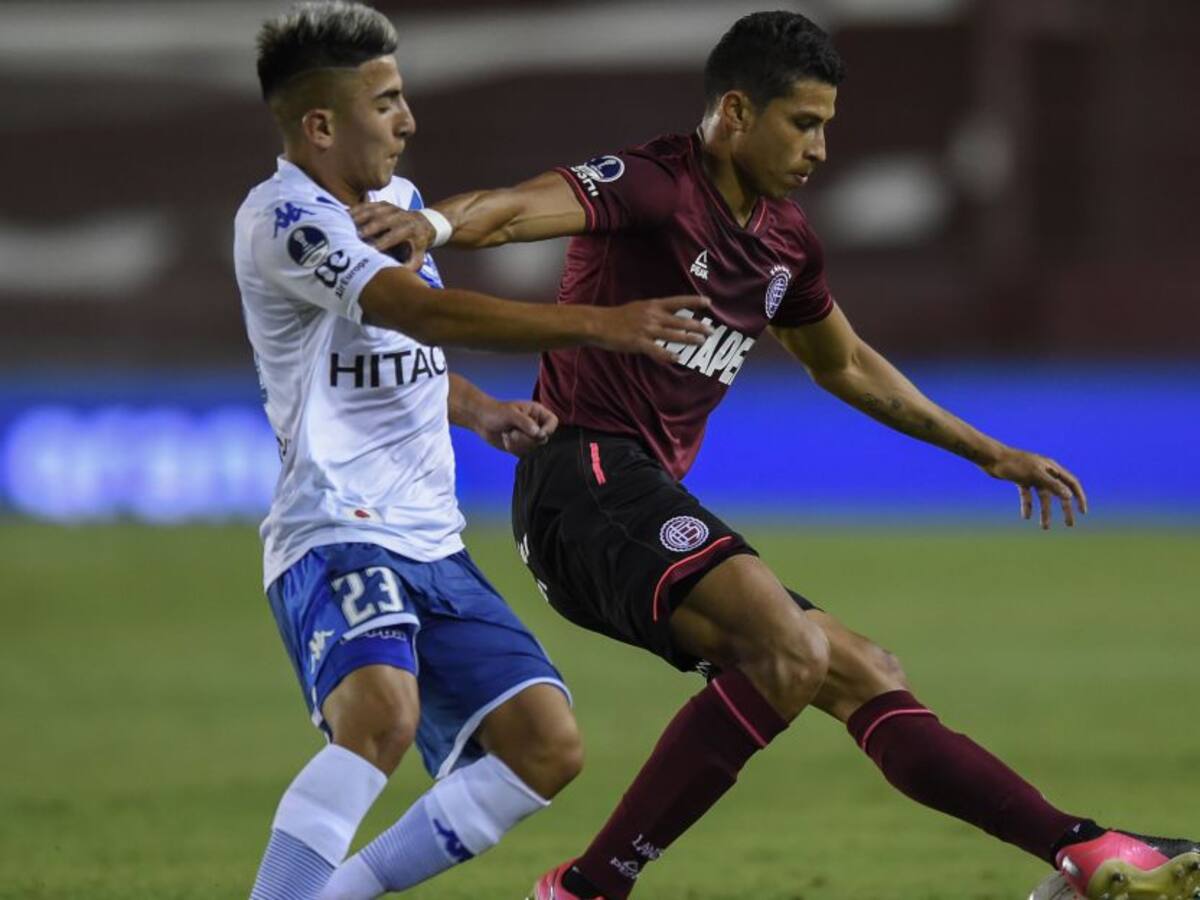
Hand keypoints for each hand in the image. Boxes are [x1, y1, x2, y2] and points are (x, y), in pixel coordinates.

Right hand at [351, 201, 432, 270]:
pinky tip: (345, 217)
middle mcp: (401, 216)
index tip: (370, 251)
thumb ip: (410, 266)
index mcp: (410, 229)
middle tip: (355, 237)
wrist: (422, 224)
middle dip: (368, 228)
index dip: (381, 243)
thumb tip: (398, 275)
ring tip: (345, 226)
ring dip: (359, 218)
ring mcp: (391, 208)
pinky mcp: (383, 204)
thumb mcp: (418, 256)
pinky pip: (368, 205)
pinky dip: (356, 211)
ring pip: (373, 211)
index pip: (394, 236)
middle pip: (382, 221)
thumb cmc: (416, 245)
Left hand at [476, 399, 558, 456]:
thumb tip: (539, 434)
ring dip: (518, 444)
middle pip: (543, 438)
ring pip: (533, 447)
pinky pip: (525, 453)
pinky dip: (515, 449)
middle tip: (512, 432)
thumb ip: (525, 423)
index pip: (553, 421)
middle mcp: (536, 424)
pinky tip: (506, 441)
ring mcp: (529, 436)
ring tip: (507, 435)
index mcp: (536, 412)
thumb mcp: (510, 414)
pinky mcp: (522, 446)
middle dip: (526, 438)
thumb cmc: (495, 412)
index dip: (548, 429)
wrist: (481, 421)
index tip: (538, 434)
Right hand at [595, 297, 713, 362]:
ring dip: (689, 339)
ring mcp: (646, 329)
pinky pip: (657, 350)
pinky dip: (668, 355)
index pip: (678, 302)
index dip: (693, 302)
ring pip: (673, 335)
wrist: (598, 323)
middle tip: (710, 330)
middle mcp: (652, 316)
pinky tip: (677, 358)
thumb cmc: (617, 317)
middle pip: (680, 320)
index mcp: (652, 305)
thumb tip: (666, 317)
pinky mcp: (639, 342)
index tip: (708, 303)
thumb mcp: (638, 308)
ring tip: (701, 342)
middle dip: (697, 325)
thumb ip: (653, 313)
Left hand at [983, 448, 1087, 528]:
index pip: (1072, 483)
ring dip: (1045, 512)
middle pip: (1059, 493)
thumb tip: (1069, 496)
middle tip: (1069, 525)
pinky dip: (1028, 505)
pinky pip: (1028, 496)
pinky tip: (1026, 517)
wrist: (991, 458)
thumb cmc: (1013, 464)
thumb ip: (1052, 485)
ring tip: (1045, 527)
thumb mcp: (1034, 474)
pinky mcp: (1021, 480)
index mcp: (1052, 468)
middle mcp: (1045, 471)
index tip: (1083, 512)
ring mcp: (1032, 476)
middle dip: (1065, 509)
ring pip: (1043, 497)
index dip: (1079, 497)